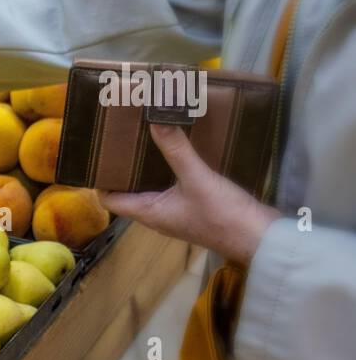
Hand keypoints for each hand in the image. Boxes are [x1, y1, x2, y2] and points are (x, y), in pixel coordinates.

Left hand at [97, 123, 278, 265]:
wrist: (262, 239)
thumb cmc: (222, 215)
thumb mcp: (196, 178)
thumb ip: (176, 149)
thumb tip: (155, 119)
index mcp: (148, 212)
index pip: (110, 200)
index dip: (100, 180)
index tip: (98, 154)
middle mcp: (158, 214)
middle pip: (129, 190)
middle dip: (124, 166)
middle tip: (122, 137)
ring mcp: (177, 212)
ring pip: (153, 186)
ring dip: (148, 166)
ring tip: (146, 136)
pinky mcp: (196, 207)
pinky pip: (174, 185)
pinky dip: (170, 168)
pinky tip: (178, 148)